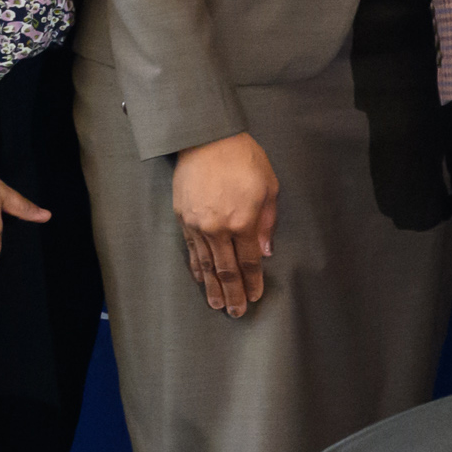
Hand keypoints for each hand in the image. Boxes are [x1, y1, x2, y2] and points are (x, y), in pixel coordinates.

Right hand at [169, 132, 280, 317]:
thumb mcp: (269, 186)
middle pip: (226, 270)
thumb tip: (264, 251)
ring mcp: (197, 225)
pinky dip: (196, 268)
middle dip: (233, 293)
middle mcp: (218, 228)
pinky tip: (201, 281)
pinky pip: (191, 250)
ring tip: (217, 305)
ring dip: (212, 287)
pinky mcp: (183, 219)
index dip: (253, 282)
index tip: (255, 297)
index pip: (249, 262)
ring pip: (205, 265)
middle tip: (236, 313)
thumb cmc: (244, 159)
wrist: (206, 138)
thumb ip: (268, 222)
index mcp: (243, 221)